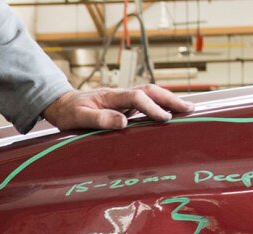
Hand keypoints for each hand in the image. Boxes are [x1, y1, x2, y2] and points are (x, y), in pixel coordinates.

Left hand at [41, 84, 193, 132]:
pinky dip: (161, 106)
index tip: (164, 119)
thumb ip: (98, 119)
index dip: (152, 107)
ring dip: (169, 101)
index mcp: (110, 96)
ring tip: (187, 110)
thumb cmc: (69, 113)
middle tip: (189, 109)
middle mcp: (120, 95)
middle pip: (150, 91)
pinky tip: (172, 113)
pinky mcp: (125, 106)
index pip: (137, 97)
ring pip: (151, 95)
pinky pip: (146, 104)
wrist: (63, 106)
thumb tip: (122, 122)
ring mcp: (124, 100)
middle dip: (170, 99)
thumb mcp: (78, 118)